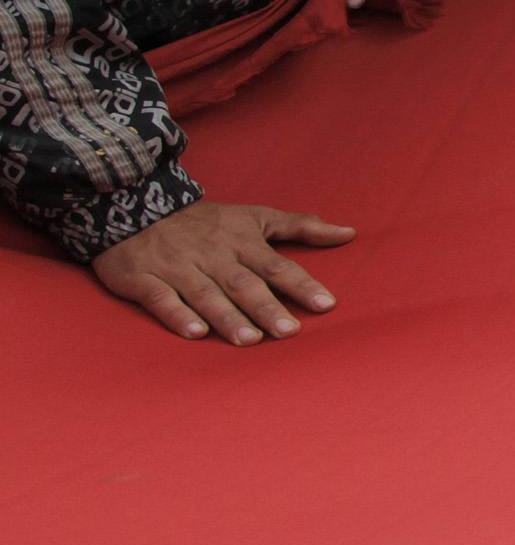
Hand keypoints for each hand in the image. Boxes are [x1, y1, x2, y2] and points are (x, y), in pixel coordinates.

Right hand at [91, 200, 350, 343]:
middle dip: (266, 307)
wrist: (136, 205)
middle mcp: (213, 256)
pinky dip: (177, 315)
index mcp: (241, 242)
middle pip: (243, 284)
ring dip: (227, 317)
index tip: (326, 304)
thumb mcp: (255, 216)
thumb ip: (301, 226)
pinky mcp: (143, 278)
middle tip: (289, 331)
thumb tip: (349, 233)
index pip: (277, 265)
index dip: (301, 284)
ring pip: (205, 294)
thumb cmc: (207, 221)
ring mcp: (177, 267)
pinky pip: (161, 298)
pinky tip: (196, 333)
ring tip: (249, 340)